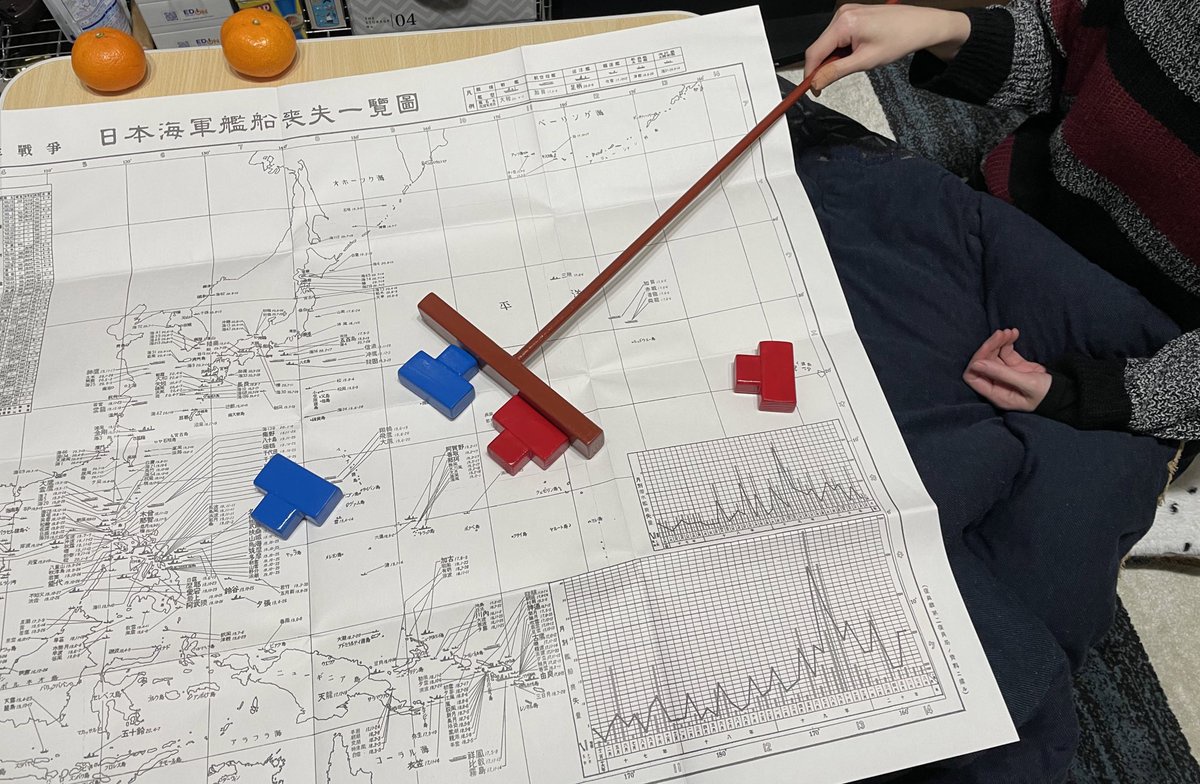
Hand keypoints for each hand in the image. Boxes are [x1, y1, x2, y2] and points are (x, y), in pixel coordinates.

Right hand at [803, 4, 971, 93]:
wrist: (920, 25)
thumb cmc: (900, 38)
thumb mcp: (865, 61)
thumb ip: (836, 72)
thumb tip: (816, 81)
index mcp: (844, 23)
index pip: (814, 52)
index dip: (810, 73)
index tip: (811, 89)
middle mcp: (842, 14)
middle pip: (819, 47)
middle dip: (824, 65)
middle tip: (835, 80)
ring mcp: (846, 13)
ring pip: (828, 43)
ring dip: (834, 57)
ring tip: (856, 61)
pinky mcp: (851, 15)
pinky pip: (837, 36)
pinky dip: (841, 49)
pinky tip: (857, 51)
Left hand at [963, 328, 1051, 411]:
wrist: (1066, 392)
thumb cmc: (1046, 393)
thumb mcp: (1026, 383)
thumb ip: (1001, 373)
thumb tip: (976, 364)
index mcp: (996, 393)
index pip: (973, 376)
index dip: (977, 360)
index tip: (988, 347)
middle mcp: (997, 384)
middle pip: (983, 362)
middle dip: (990, 346)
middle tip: (1002, 333)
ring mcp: (1005, 375)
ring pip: (993, 355)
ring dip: (999, 341)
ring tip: (1009, 331)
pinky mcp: (1014, 367)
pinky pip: (1005, 352)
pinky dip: (1007, 342)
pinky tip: (1014, 333)